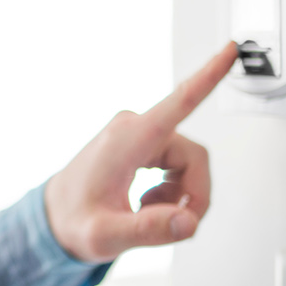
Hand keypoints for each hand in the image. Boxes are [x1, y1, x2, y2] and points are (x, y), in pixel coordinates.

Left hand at [43, 42, 238, 263]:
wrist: (54, 216)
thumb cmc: (73, 219)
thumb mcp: (105, 236)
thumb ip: (147, 230)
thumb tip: (187, 221)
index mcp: (129, 138)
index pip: (179, 101)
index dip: (209, 75)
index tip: (231, 50)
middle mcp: (135, 128)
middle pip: (194, 157)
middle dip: (193, 195)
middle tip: (176, 225)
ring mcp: (138, 134)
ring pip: (189, 162)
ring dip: (180, 195)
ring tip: (149, 212)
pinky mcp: (142, 143)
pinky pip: (178, 164)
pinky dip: (173, 190)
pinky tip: (148, 203)